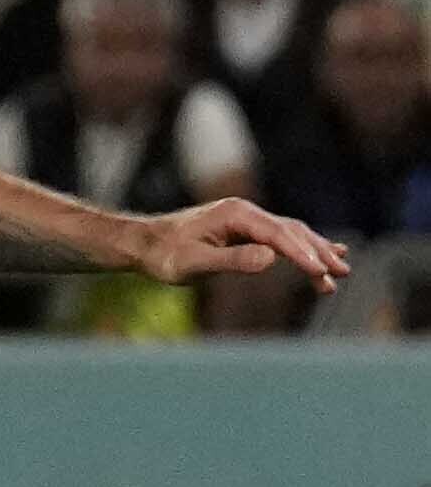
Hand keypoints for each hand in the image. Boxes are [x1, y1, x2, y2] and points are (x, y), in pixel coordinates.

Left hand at [137, 199, 350, 292]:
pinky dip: (304, 246)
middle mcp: (246, 211)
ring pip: (291, 234)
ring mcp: (247, 219)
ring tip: (339, 273)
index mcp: (236, 215)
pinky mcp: (245, 229)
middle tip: (341, 274)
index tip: (321, 272)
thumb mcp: (194, 263)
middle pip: (292, 232)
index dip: (303, 254)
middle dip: (318, 253)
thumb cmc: (164, 255)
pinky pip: (282, 237)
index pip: (279, 235)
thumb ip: (232, 260)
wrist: (144, 244)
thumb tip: (271, 258)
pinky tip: (324, 253)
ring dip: (315, 252)